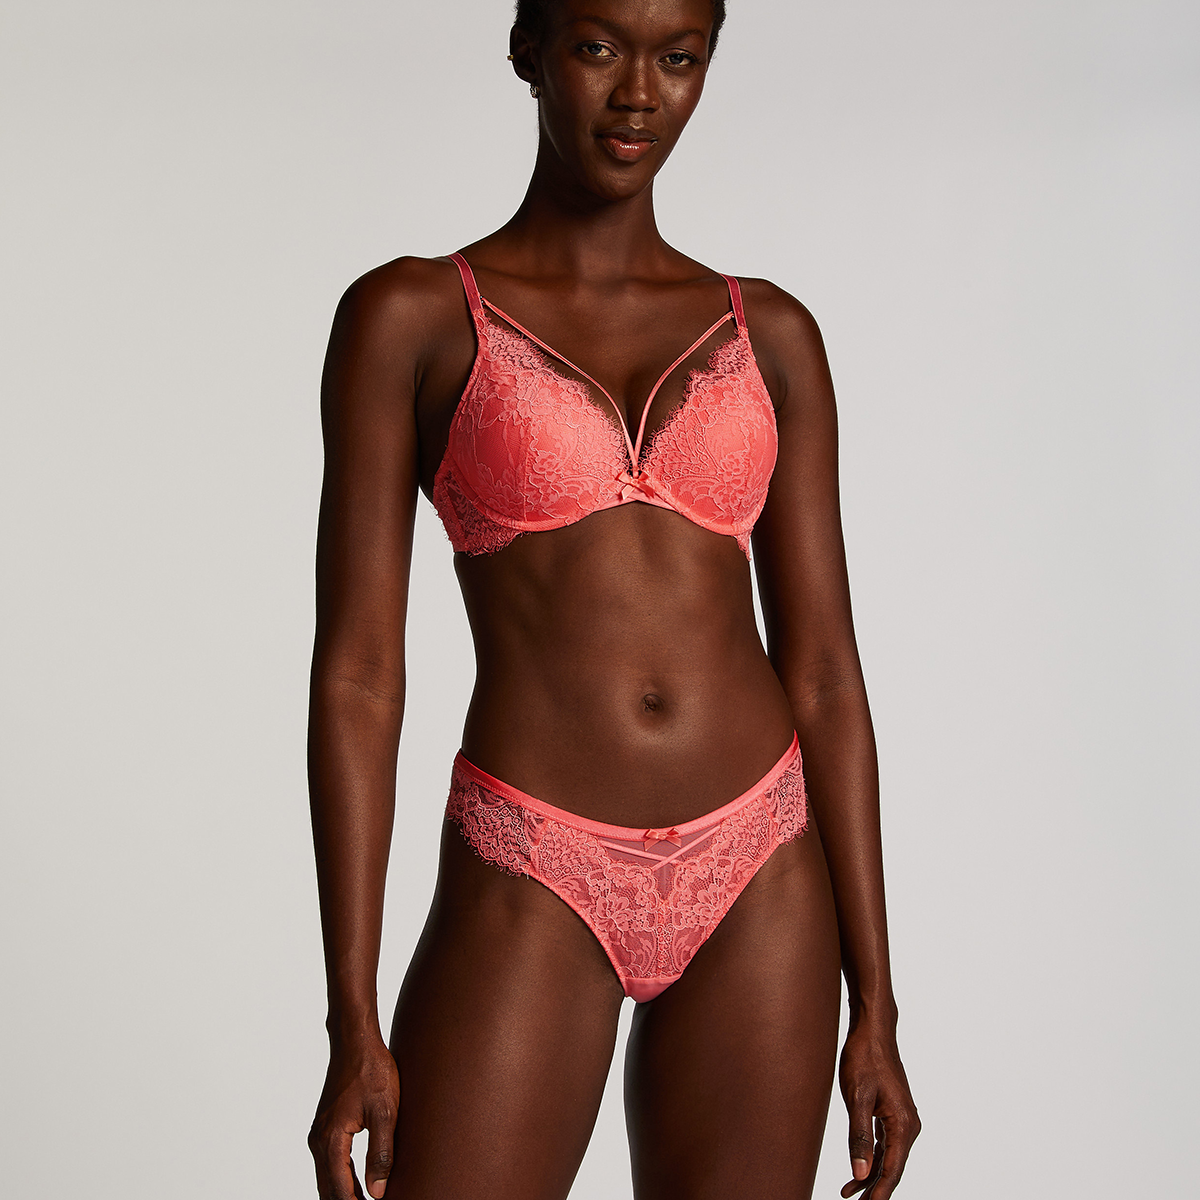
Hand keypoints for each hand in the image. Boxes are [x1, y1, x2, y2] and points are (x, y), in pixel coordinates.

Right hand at [308, 1032, 399, 1199]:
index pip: (341, 1192)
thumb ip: (381, 1153)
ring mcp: (320, 1134)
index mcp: (331, 1141)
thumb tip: (377, 1191)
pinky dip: (341, 1180)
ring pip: (328, 1179)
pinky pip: (330, 1164)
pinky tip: (359, 1185)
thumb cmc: (372, 1071)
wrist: (355, 1042)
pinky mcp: (326, 1128)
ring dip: (345, 1194)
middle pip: (329, 1191)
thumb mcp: (385, 1112)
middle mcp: (319, 1141)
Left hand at [838, 1017, 919, 1198]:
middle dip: (875, 1189)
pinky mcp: (893, 1112)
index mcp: (903, 1124)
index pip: (892, 1170)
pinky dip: (873, 1158)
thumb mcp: (857, 1097)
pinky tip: (859, 1168)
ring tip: (849, 1193)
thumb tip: (860, 1174)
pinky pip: (885, 1143)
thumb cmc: (864, 1057)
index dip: (879, 1193)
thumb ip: (859, 1136)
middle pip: (892, 1167)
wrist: (872, 1030)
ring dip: (871, 1176)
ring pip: (888, 1157)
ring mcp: (902, 1118)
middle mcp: (908, 1124)